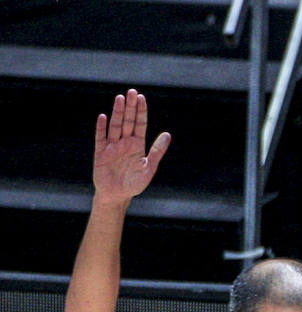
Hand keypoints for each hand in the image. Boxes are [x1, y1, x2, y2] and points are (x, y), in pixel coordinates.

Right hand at [93, 89, 170, 204]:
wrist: (118, 196)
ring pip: (115, 126)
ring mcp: (112, 146)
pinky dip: (102, 128)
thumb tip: (167, 135)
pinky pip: (101, 138)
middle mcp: (125, 143)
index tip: (142, 98)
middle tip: (132, 92)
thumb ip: (157, 151)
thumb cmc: (135, 183)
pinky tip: (104, 117)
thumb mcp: (149, 167)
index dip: (141, 112)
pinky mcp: (101, 153)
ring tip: (120, 98)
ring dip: (117, 113)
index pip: (140, 124)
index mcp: (137, 145)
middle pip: (127, 121)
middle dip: (130, 107)